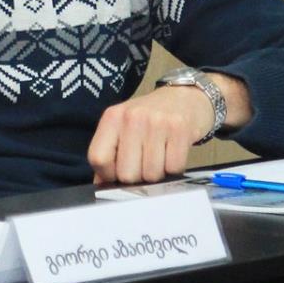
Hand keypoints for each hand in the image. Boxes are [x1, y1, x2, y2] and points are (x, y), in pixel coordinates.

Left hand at [88, 86, 213, 184]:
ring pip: (151, 175)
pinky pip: (173, 169)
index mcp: (112, 117)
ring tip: (159, 157)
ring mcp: (157, 122)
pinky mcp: (180, 129)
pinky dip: (174, 169)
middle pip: (126, 174)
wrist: (184, 97)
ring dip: (157, 174)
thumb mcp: (122, 128)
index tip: (118, 173)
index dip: (108, 175)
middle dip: (137, 178)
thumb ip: (109, 155)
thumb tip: (102, 185)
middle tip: (144, 164)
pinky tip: (172, 154)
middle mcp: (133, 117)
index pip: (98, 159)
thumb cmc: (150, 118)